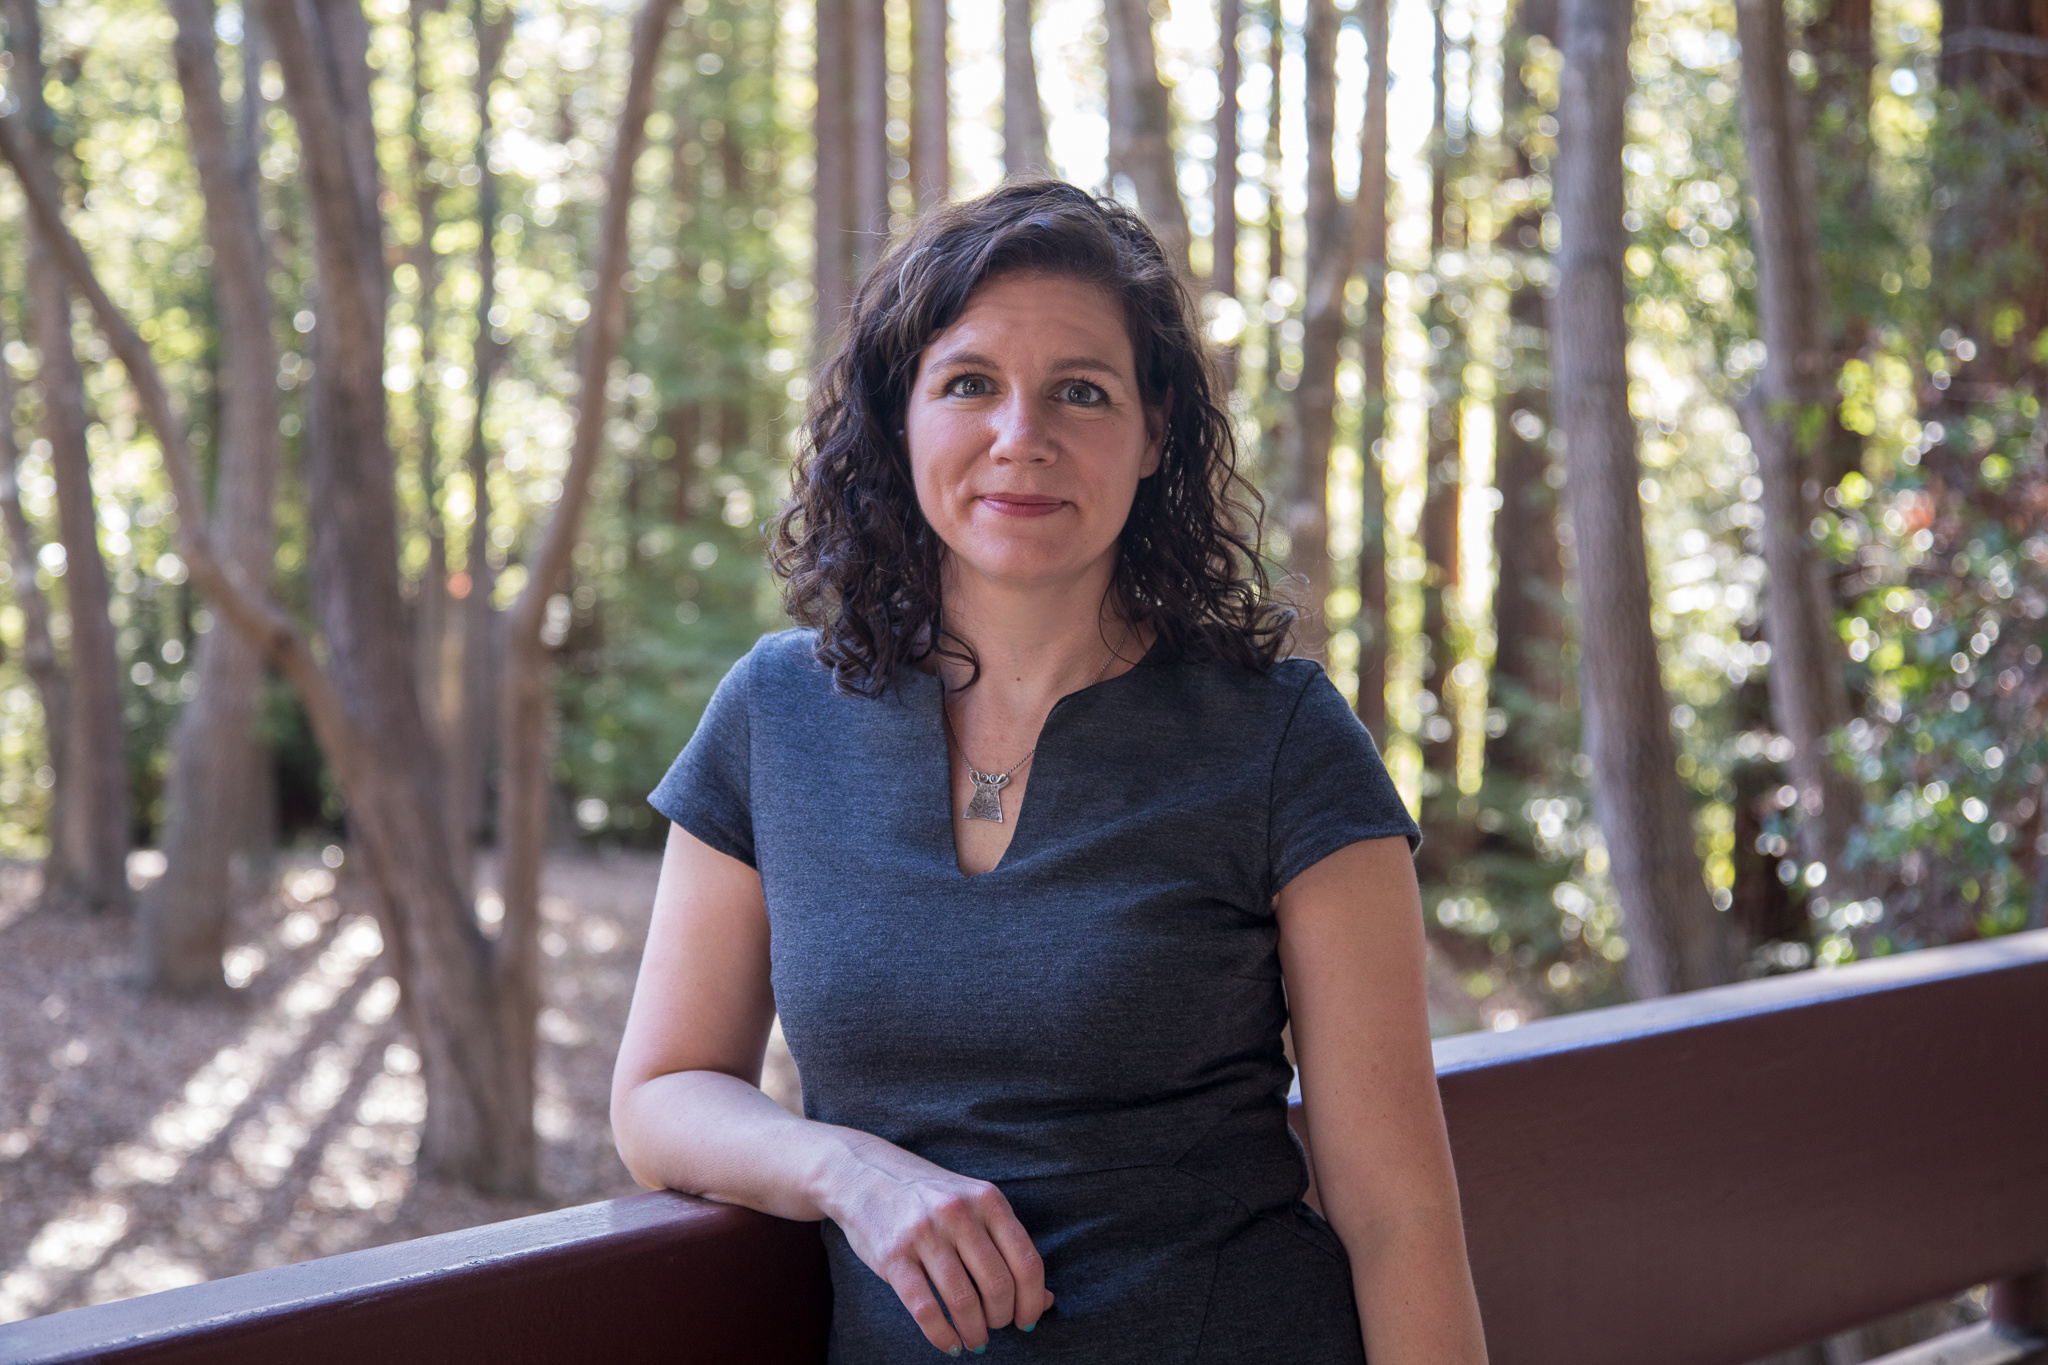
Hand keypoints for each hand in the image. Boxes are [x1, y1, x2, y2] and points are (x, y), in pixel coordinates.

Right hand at [820, 1132, 1053, 1354]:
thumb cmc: (927, 1196)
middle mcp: (959, 1213)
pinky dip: (943, 1336)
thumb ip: (1007, 1246)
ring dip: (975, 1332)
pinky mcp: (893, 1256)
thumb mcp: (973, 1205)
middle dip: (1003, 1318)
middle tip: (996, 1327)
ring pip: (964, 1302)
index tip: (1027, 1320)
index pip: (1027, 1262)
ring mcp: (924, 1233)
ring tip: (975, 1339)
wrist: (862, 1172)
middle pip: (999, 1286)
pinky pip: (925, 1309)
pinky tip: (950, 1344)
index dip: (1033, 1301)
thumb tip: (1045, 1300)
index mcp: (987, 1199)